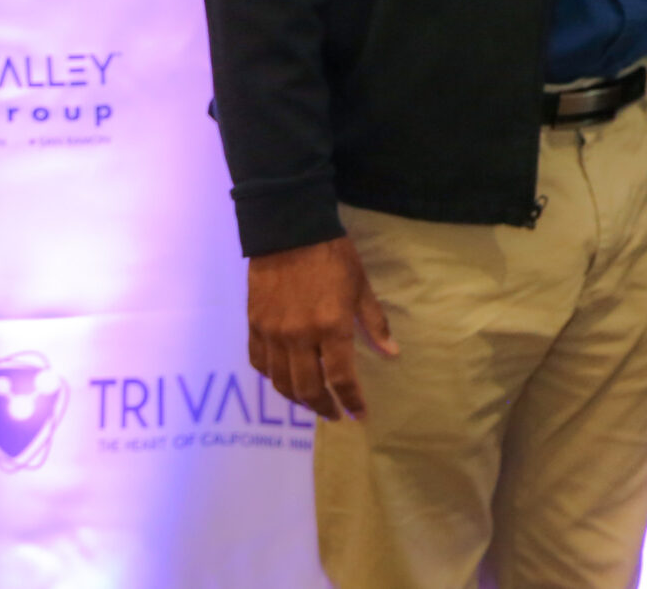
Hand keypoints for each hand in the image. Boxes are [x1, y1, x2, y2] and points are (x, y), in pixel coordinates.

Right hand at [247, 235, 398, 422]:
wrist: (289, 231)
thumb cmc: (333, 256)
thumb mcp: (360, 287)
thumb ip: (374, 323)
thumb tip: (392, 353)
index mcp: (331, 326)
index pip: (341, 377)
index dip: (352, 400)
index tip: (360, 414)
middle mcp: (299, 337)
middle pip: (308, 388)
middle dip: (324, 407)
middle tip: (335, 414)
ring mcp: (273, 333)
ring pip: (281, 382)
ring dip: (298, 399)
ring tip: (313, 402)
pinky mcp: (254, 326)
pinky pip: (260, 363)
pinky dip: (273, 377)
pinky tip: (285, 378)